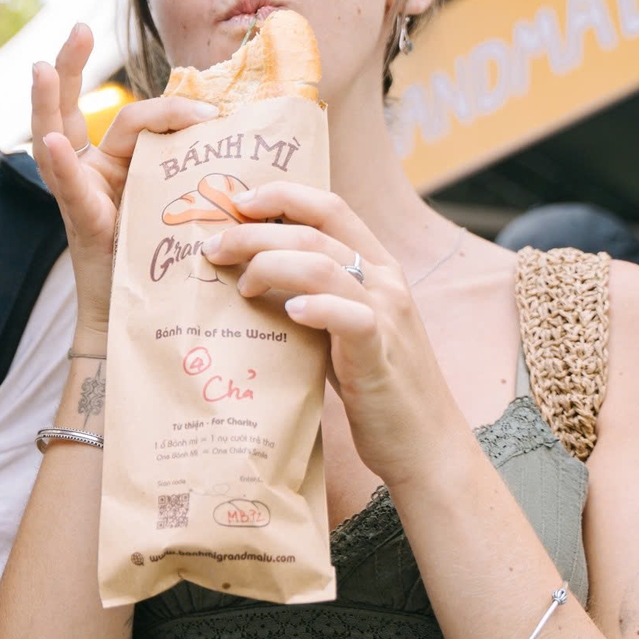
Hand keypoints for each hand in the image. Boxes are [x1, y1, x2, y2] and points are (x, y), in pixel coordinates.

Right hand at [30, 23, 216, 331]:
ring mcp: (81, 195)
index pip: (137, 118)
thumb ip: (216, 181)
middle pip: (77, 112)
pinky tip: (51, 144)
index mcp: (126, 167)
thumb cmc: (179, 271)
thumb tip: (272, 152)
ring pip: (58, 138)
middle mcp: (96, 174)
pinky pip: (67, 190)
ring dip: (49, 101)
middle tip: (78, 29)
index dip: (166, 102)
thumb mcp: (200, 214)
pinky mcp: (81, 224)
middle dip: (73, 67)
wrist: (152, 326)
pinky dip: (58, 165)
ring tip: (44, 68)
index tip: (206, 99)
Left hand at [201, 181, 466, 488]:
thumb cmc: (375, 384)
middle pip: (315, 229)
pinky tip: (290, 312)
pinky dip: (317, 307)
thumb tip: (249, 274)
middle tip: (213, 247)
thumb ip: (314, 295)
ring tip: (242, 285)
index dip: (281, 195)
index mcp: (377, 266)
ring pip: (324, 264)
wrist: (425, 444)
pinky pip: (350, 316)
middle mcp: (385, 280)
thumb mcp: (343, 327)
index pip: (329, 206)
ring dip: (270, 264)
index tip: (236, 202)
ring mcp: (387, 314)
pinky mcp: (381, 353)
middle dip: (255, 231)